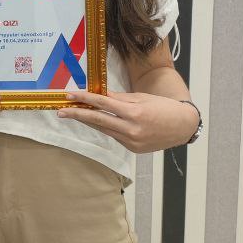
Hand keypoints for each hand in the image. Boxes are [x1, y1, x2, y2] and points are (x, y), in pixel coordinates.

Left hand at [58, 89, 199, 152]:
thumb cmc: (163, 108)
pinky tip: (99, 122)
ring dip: (89, 121)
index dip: (84, 99)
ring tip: (74, 114)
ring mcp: (132, 141)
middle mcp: (132, 129)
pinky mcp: (133, 149)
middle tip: (60, 111)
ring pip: (104, 129)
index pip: (103, 104)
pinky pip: (114, 136)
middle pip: (98, 120)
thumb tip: (98, 94)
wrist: (183, 127)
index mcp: (134, 113)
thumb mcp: (141, 98)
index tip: (69, 95)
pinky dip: (106, 128)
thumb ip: (118, 98)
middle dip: (77, 115)